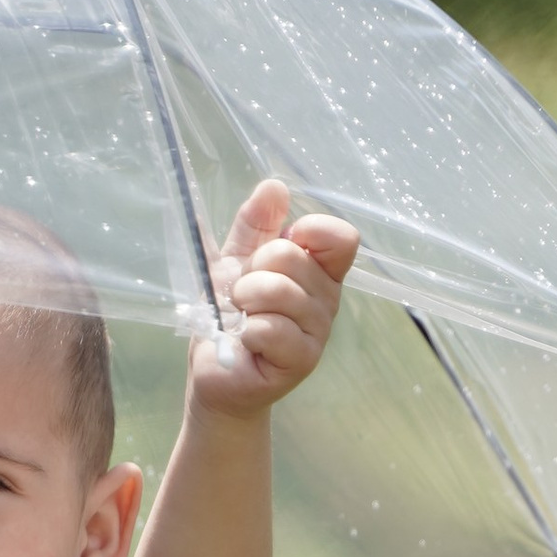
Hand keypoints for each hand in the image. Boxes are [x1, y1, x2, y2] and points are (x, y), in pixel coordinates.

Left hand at [195, 176, 358, 419]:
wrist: (215, 370)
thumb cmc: (230, 315)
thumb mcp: (236, 260)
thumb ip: (254, 224)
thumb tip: (274, 186)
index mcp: (319, 271)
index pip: (341, 237)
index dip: (308, 230)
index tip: (282, 242)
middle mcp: (327, 300)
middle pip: (292, 257)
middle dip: (253, 269)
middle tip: (243, 293)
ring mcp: (318, 332)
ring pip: (278, 292)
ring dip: (243, 300)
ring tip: (239, 316)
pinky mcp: (301, 360)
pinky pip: (270, 328)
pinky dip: (246, 331)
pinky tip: (245, 341)